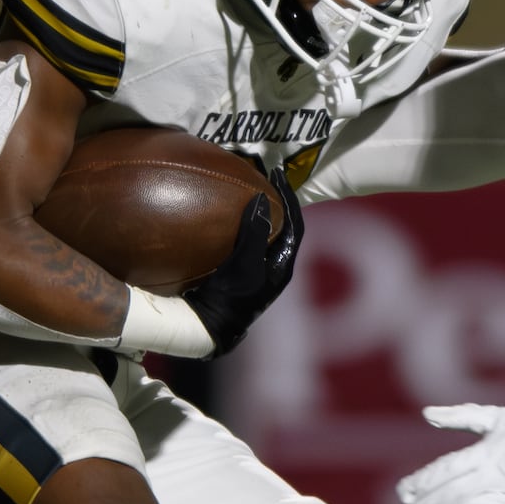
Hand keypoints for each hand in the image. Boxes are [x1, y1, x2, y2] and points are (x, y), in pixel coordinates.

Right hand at [183, 167, 301, 355]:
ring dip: (258, 213)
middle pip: (283, 227)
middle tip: (263, 178)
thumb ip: (255, 232)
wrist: (208, 327)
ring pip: (265, 234)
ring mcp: (258, 271)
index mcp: (283, 265)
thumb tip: (262, 200)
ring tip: (246, 190)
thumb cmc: (230, 297)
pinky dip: (240, 225)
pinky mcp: (241, 274)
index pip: (296, 224)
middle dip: (276, 202)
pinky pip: (246, 242)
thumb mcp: (245, 263)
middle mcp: (274, 267)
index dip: (290, 199)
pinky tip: (223, 215)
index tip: (278, 176)